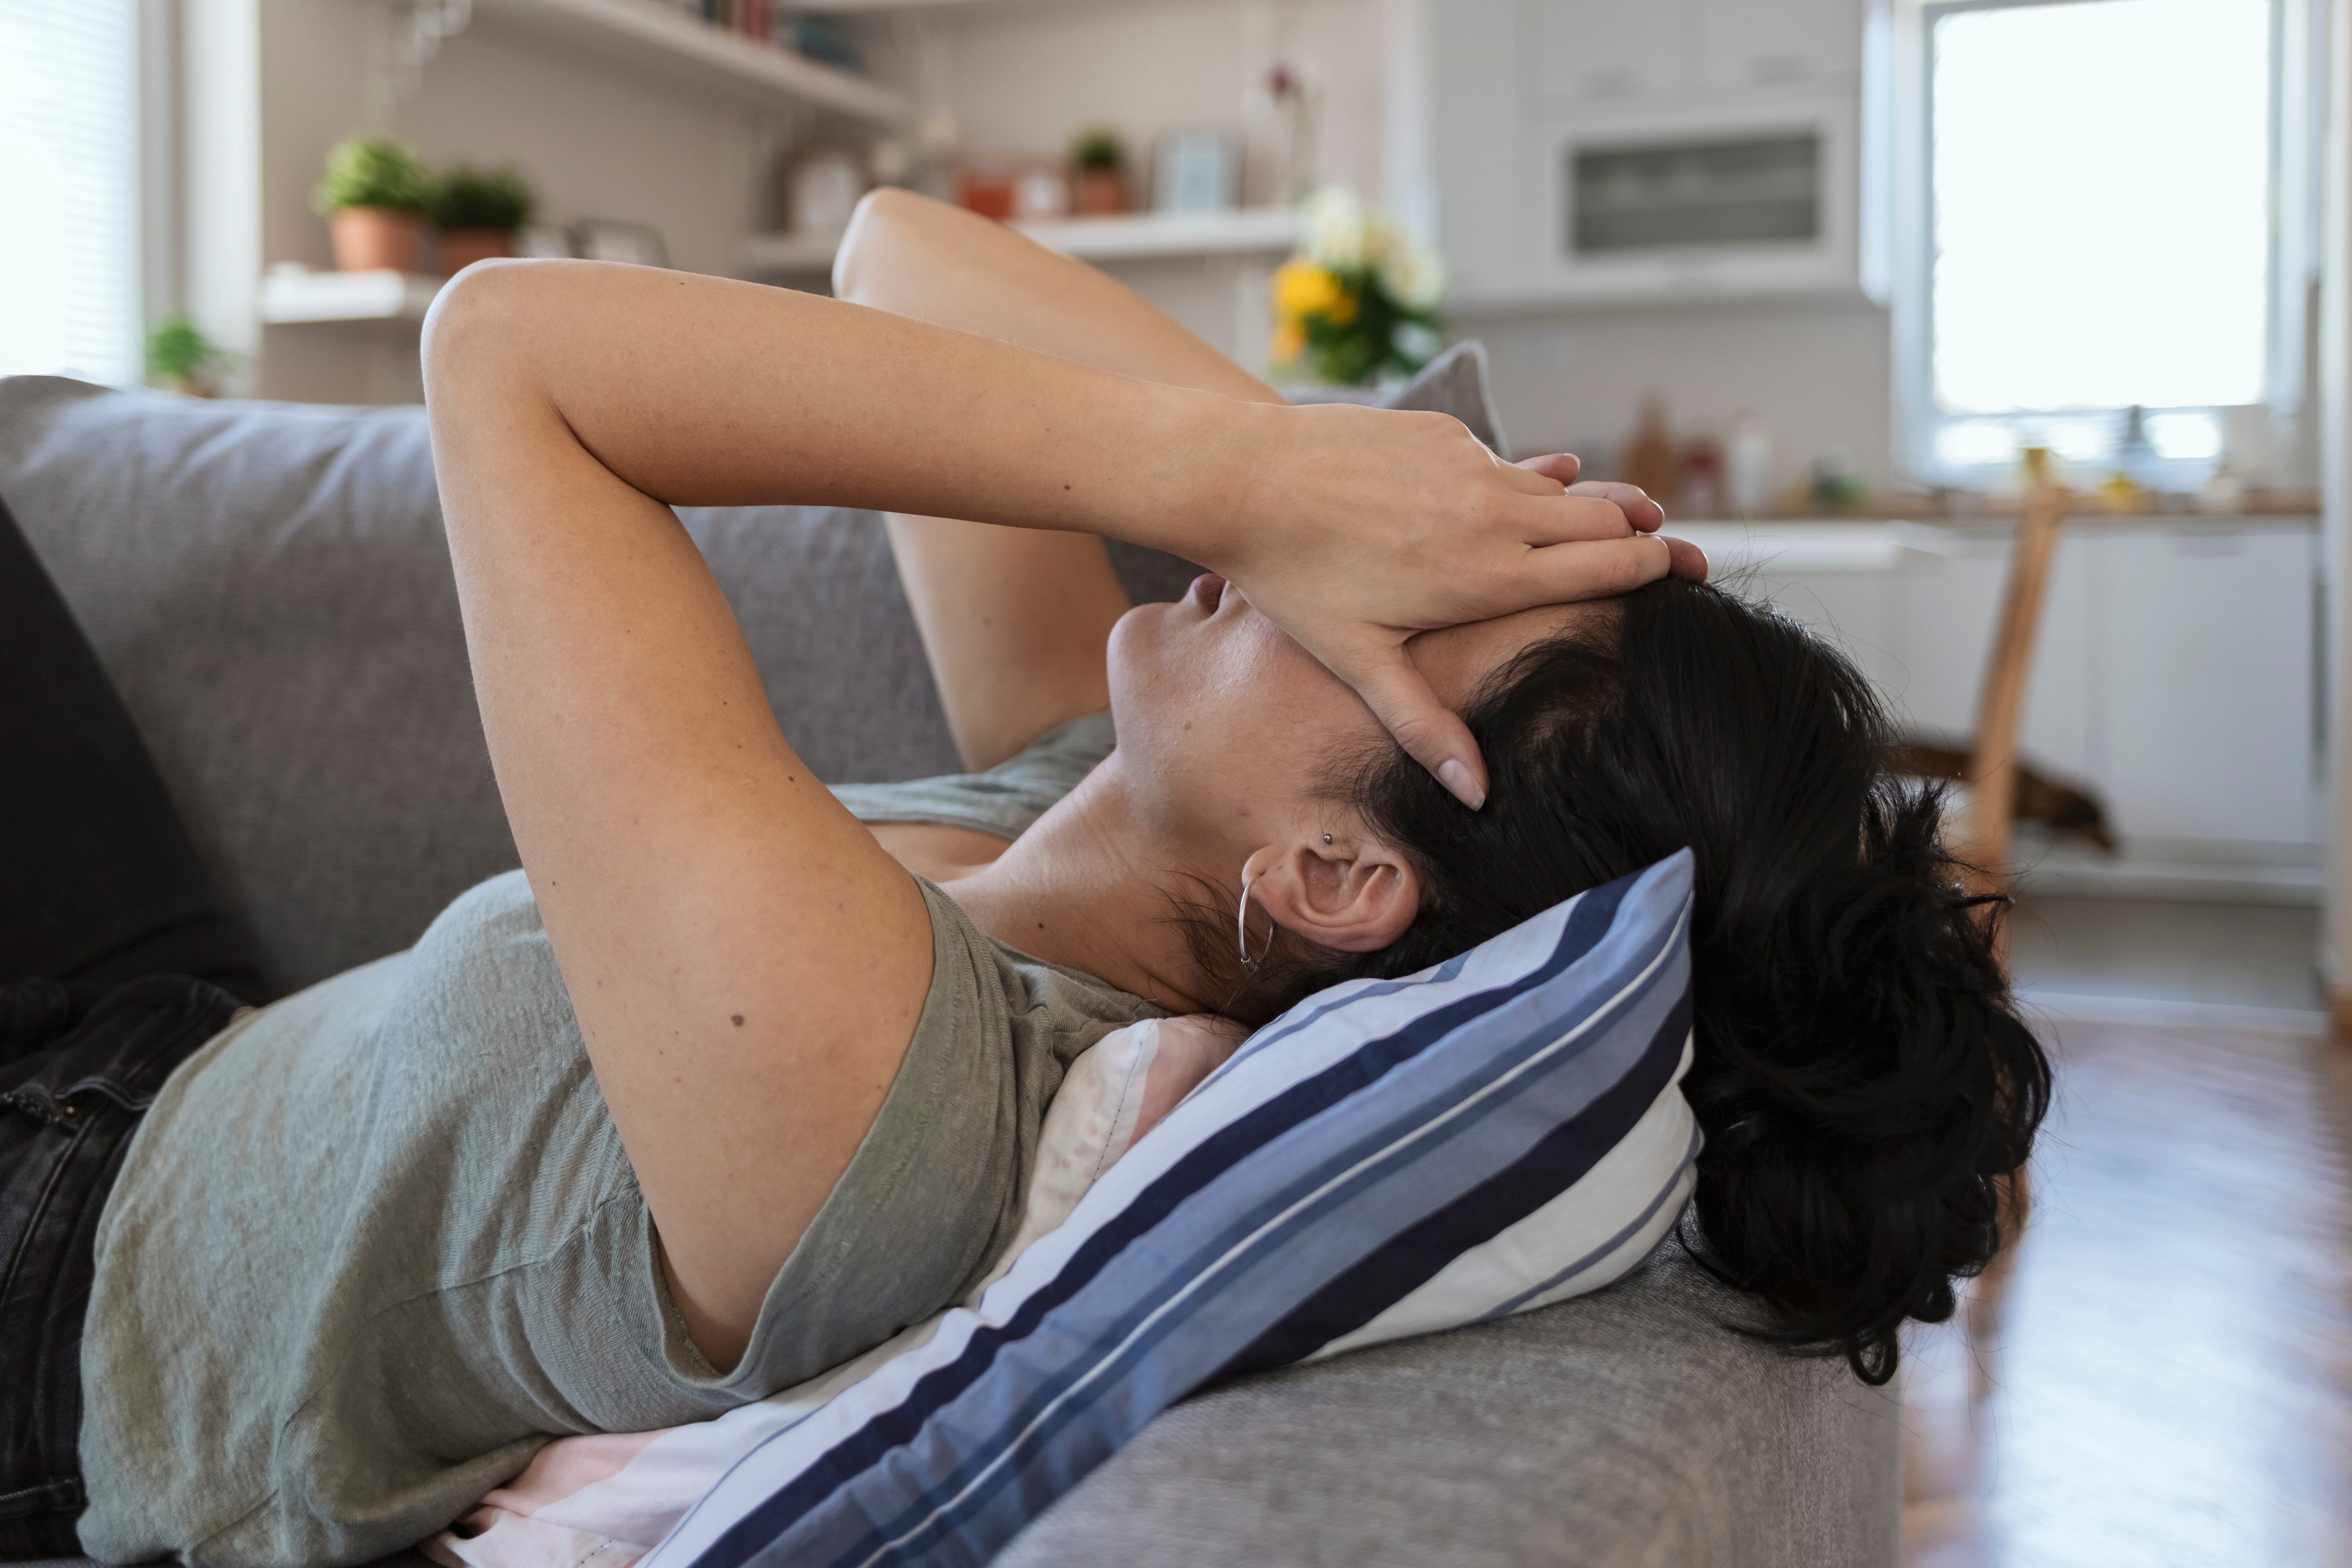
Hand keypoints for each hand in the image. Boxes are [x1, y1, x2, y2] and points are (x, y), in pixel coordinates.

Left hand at [1200, 405, 1704, 808]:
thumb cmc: (1295, 577)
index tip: (1685, 576)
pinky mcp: (1445, 434)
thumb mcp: (1359, 660)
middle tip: (1679, 552)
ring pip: (1562, 485)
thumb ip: (1423, 724)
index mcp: (1489, 575)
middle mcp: (1497, 513)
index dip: (1654, 569)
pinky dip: (1525, 478)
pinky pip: (1505, 460)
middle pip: (1604, 519)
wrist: (1243, 477)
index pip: (1607, 567)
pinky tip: (1539, 485)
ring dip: (1594, 503)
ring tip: (1630, 517)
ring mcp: (1473, 465)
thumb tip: (1475, 795)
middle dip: (1645, 535)